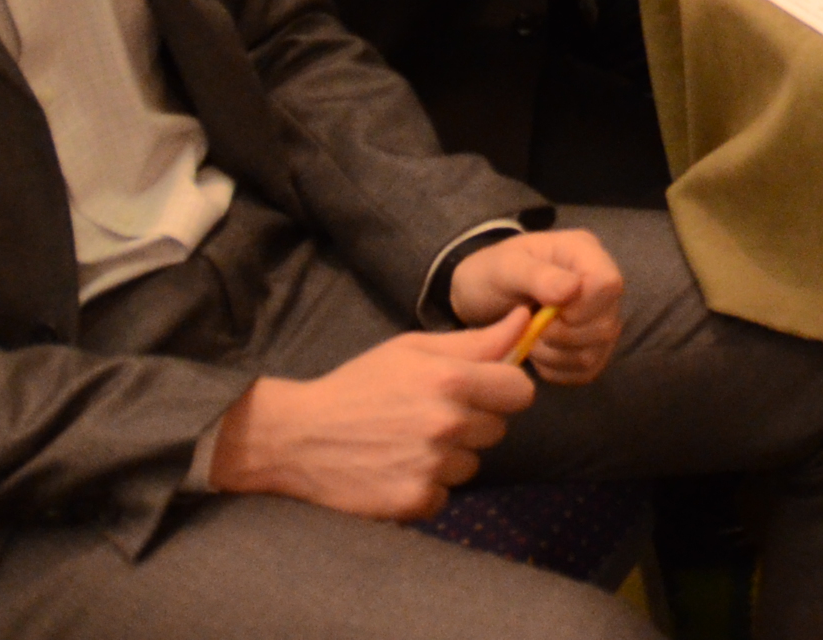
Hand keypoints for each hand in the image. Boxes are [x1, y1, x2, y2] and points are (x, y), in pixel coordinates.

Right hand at [206, 319, 534, 521]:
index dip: (503, 389)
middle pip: (498, 428)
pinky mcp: (414, 502)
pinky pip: (445, 495)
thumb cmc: (358, 385)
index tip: (482, 390)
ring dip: (450, 456)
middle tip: (430, 415)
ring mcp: (432, 466)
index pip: (520, 391)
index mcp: (450, 379)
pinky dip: (427, 487)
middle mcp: (447, 423)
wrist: (296, 437)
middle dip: (473, 421)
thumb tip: (525, 319)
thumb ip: (476, 340)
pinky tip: (396, 469)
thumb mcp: (412, 349)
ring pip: (472, 463)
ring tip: (409, 442)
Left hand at [447, 229, 625, 386]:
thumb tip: (572, 289)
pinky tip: (538, 354)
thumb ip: (537, 276)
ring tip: (530, 341)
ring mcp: (599, 316)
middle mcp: (600, 284)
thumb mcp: (504, 268)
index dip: (582, 308)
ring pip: (597, 350)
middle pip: (606, 324)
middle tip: (530, 329)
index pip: (608, 285)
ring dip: (557, 355)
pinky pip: (587, 369)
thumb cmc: (491, 273)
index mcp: (584, 253)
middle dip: (563, 336)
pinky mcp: (591, 345)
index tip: (546, 312)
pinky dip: (558, 369)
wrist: (481, 296)